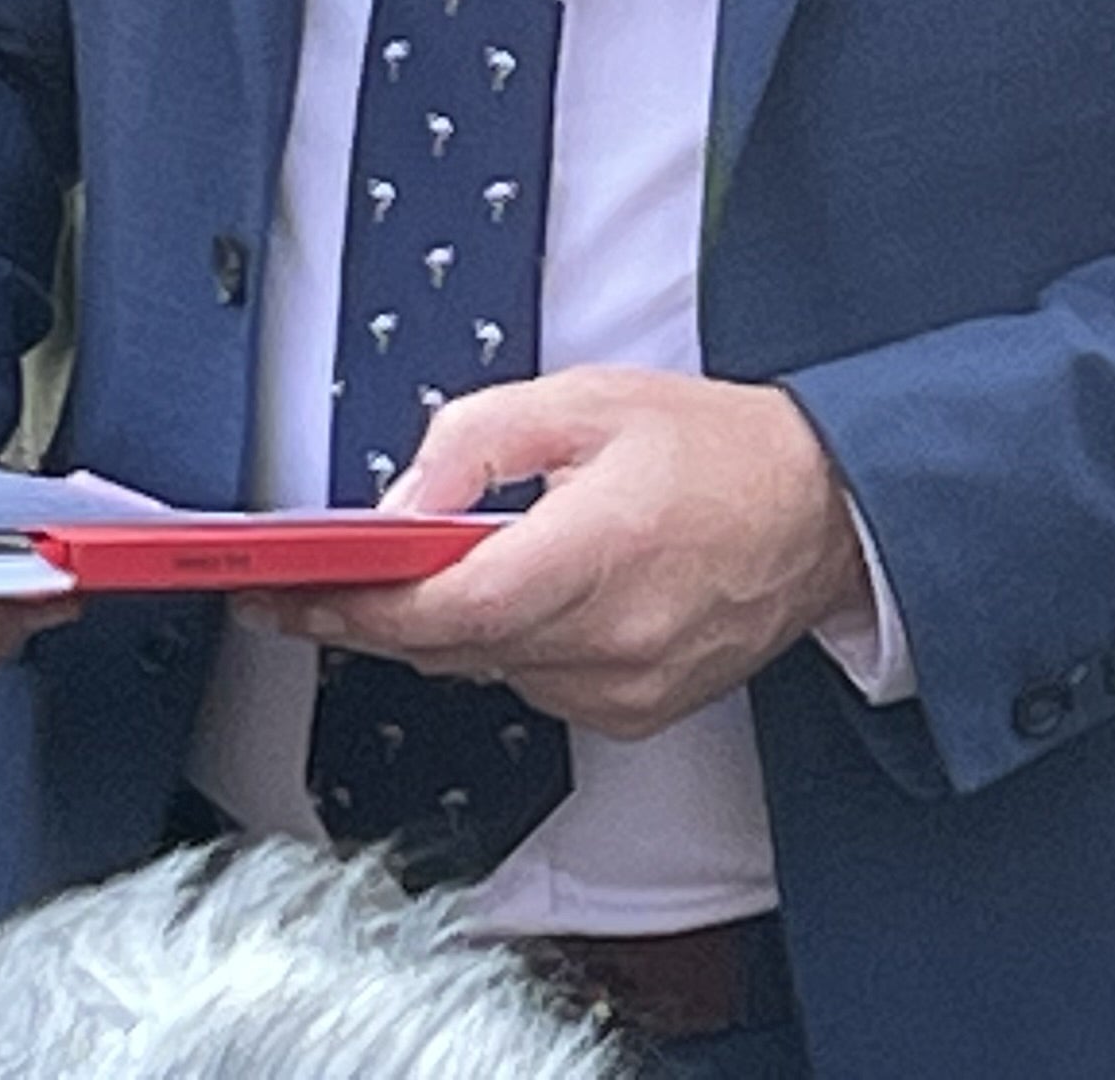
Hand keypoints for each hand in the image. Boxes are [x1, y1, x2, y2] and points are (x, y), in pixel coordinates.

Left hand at [256, 368, 869, 743]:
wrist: (827, 511)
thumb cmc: (720, 448)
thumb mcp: (589, 400)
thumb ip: (478, 441)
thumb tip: (398, 506)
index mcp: (600, 547)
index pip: (446, 606)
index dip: (354, 606)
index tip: (287, 594)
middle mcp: (613, 634)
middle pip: (450, 647)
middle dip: (376, 615)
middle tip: (317, 585)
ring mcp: (627, 685)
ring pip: (486, 672)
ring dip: (449, 628)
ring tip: (434, 574)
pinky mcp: (638, 712)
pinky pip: (535, 688)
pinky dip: (510, 649)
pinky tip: (527, 600)